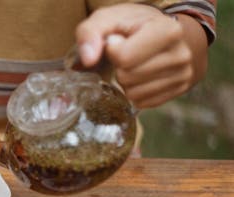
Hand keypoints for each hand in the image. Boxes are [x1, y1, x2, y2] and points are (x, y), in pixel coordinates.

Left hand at [76, 3, 202, 107]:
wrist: (165, 33)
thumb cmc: (132, 25)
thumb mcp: (108, 18)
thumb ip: (90, 33)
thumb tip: (88, 60)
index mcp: (167, 31)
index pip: (124, 57)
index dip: (111, 51)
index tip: (117, 41)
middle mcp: (180, 55)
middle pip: (127, 77)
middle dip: (118, 68)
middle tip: (126, 54)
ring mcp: (182, 75)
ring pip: (134, 94)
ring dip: (125, 82)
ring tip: (134, 65)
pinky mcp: (178, 90)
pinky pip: (142, 103)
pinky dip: (135, 92)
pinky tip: (141, 76)